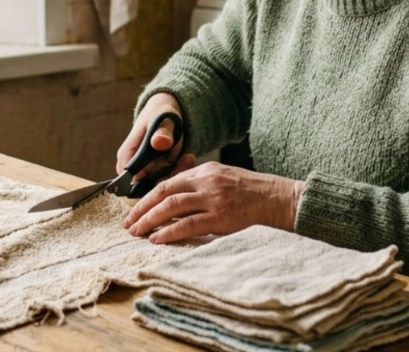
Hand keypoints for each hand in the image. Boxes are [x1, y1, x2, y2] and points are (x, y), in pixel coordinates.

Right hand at [117, 93, 185, 183]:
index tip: (172, 169)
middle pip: (148, 186)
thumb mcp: (163, 120)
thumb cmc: (160, 113)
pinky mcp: (156, 171)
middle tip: (186, 161)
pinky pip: (168, 179)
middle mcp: (132, 166)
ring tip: (188, 157)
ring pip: (160, 184)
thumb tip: (159, 143)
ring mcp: (145, 170)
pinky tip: (188, 158)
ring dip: (176, 173)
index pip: (132, 183)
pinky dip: (179, 171)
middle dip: (169, 177)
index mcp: (127, 155)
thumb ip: (162, 132)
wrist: (165, 110)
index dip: (152, 182)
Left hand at [122, 162, 305, 243]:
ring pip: (171, 207)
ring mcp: (213, 199)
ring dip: (149, 220)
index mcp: (205, 170)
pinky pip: (188, 224)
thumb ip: (200, 183)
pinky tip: (157, 239)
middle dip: (142, 208)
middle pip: (164, 192)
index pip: (168, 182)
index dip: (147, 196)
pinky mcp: (221, 217)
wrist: (280, 199)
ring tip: (136, 232)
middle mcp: (206, 181)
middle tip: (128, 223)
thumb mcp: (224, 178)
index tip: (134, 210)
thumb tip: (174, 195)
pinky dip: (169, 232)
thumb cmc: (252, 192)